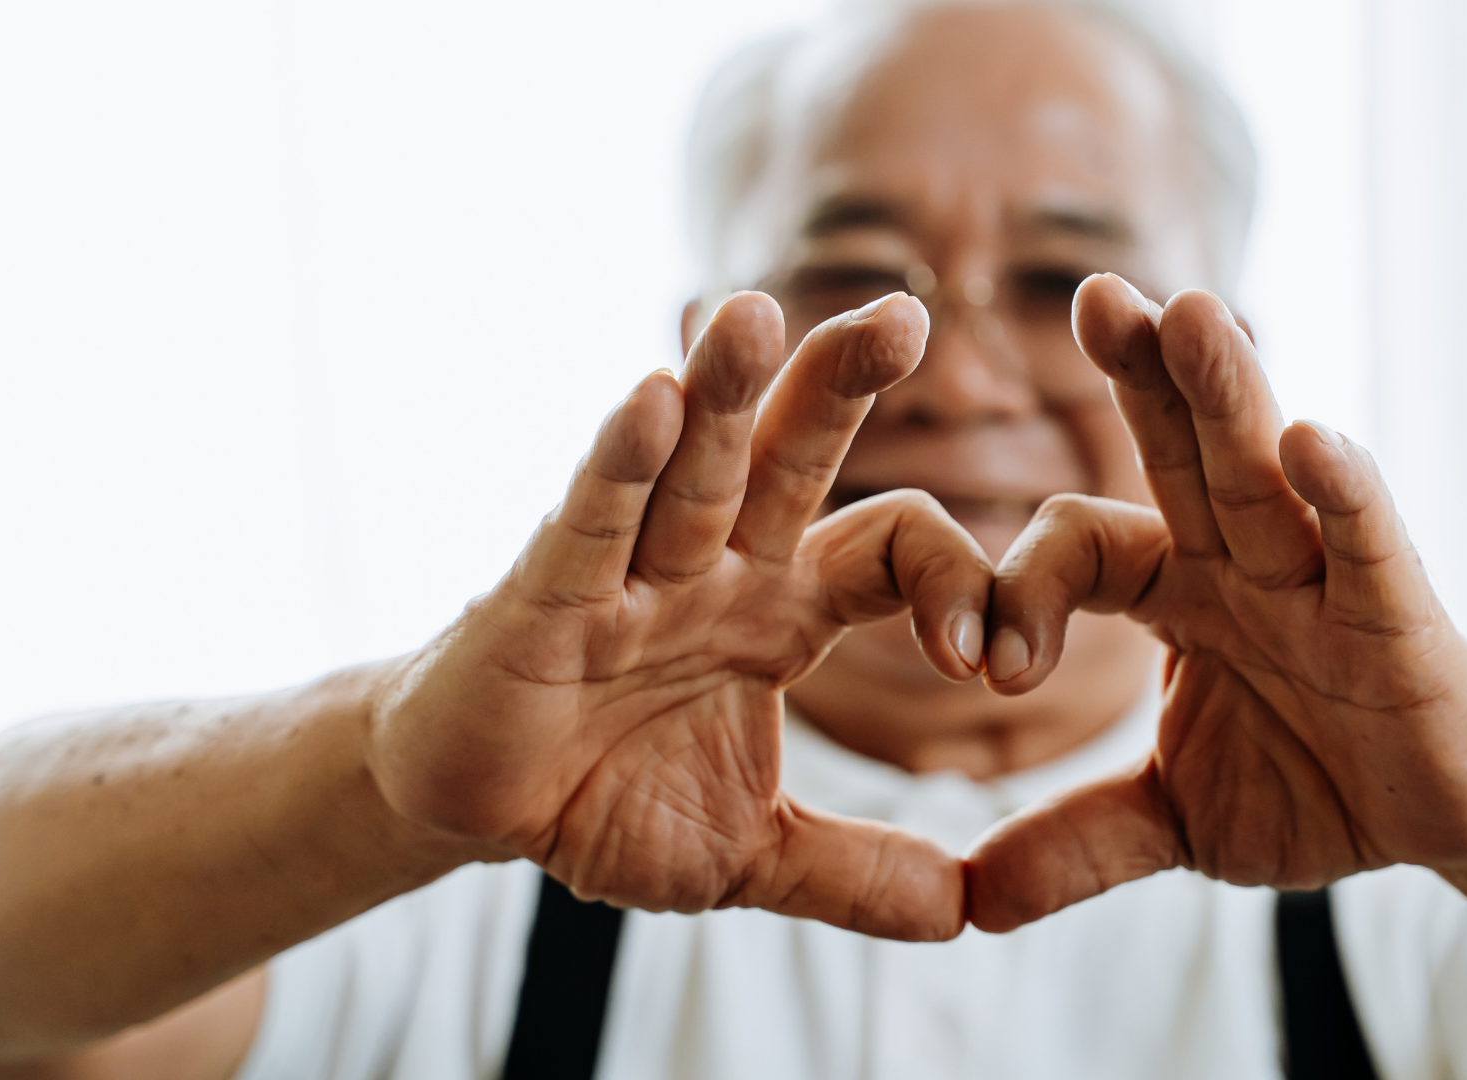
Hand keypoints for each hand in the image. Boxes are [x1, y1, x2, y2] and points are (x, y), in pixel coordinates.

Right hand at [368, 292, 986, 941]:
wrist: (475, 812)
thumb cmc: (608, 798)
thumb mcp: (752, 856)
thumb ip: (855, 875)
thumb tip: (968, 913)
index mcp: (781, 610)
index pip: (891, 554)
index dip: (950, 587)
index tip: (991, 665)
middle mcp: (714, 567)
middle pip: (790, 456)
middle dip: (841, 384)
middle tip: (908, 316)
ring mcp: (628, 571)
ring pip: (688, 466)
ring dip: (719, 390)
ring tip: (752, 311)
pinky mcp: (542, 595)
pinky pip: (589, 520)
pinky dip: (616, 465)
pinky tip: (647, 397)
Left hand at [965, 275, 1466, 931]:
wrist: (1449, 816)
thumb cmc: (1313, 785)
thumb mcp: (1176, 823)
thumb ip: (1077, 845)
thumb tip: (971, 905)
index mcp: (1180, 593)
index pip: (1085, 551)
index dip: (1027, 590)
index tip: (983, 666)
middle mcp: (1246, 563)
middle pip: (1182, 454)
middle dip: (1141, 375)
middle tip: (1094, 294)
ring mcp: (1324, 581)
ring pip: (1267, 475)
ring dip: (1230, 394)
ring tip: (1190, 311)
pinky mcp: (1403, 620)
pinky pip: (1370, 548)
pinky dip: (1345, 499)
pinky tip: (1318, 443)